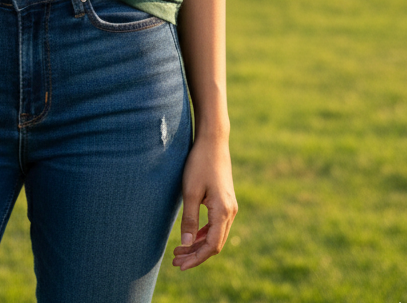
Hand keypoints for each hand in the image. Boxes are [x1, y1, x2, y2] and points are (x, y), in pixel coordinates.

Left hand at [172, 134, 237, 270]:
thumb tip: (185, 244)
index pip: (212, 245)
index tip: (180, 266)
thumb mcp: (190, 191)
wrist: (213, 141)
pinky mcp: (225, 201)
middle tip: (176, 262)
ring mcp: (230, 206)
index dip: (196, 258)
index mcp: (223, 211)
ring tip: (179, 252)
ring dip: (198, 245)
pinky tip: (190, 236)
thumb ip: (189, 219)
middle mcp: (230, 212)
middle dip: (196, 254)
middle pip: (214, 243)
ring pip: (215, 235)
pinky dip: (203, 233)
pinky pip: (216, 225)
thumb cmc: (199, 163)